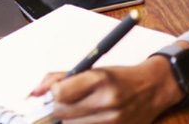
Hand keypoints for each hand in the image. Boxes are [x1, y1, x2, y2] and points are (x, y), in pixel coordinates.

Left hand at [30, 56, 182, 123]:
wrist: (154, 88)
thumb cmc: (121, 77)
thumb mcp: (92, 69)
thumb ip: (61, 78)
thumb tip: (34, 92)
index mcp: (100, 79)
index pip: (60, 93)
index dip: (53, 93)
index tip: (56, 91)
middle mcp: (108, 101)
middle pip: (63, 113)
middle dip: (59, 107)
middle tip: (67, 101)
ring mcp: (114, 120)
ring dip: (72, 119)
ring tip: (83, 109)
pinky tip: (90, 118)